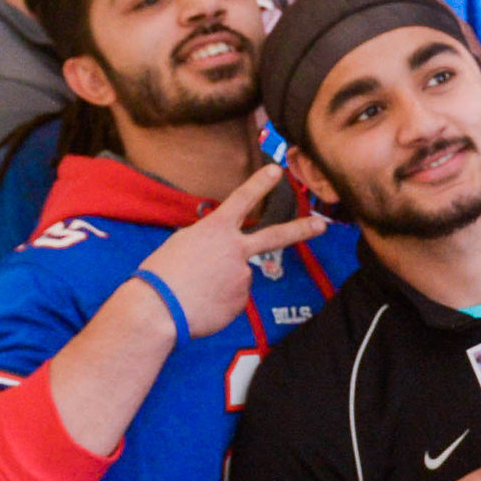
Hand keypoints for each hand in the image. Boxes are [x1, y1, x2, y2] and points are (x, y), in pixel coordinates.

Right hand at [133, 162, 331, 338]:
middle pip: (275, 236)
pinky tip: (202, 304)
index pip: (243, 199)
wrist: (159, 309)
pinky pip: (232, 299)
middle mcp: (236, 250)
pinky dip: (219, 302)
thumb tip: (222, 253)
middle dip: (301, 229)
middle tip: (321, 225)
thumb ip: (209, 242)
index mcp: (216, 229)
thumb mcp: (182, 244)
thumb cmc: (161, 275)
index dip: (260, 183)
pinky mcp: (241, 301)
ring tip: (196, 290)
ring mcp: (242, 276)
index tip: (277, 171)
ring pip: (238, 277)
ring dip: (221, 284)